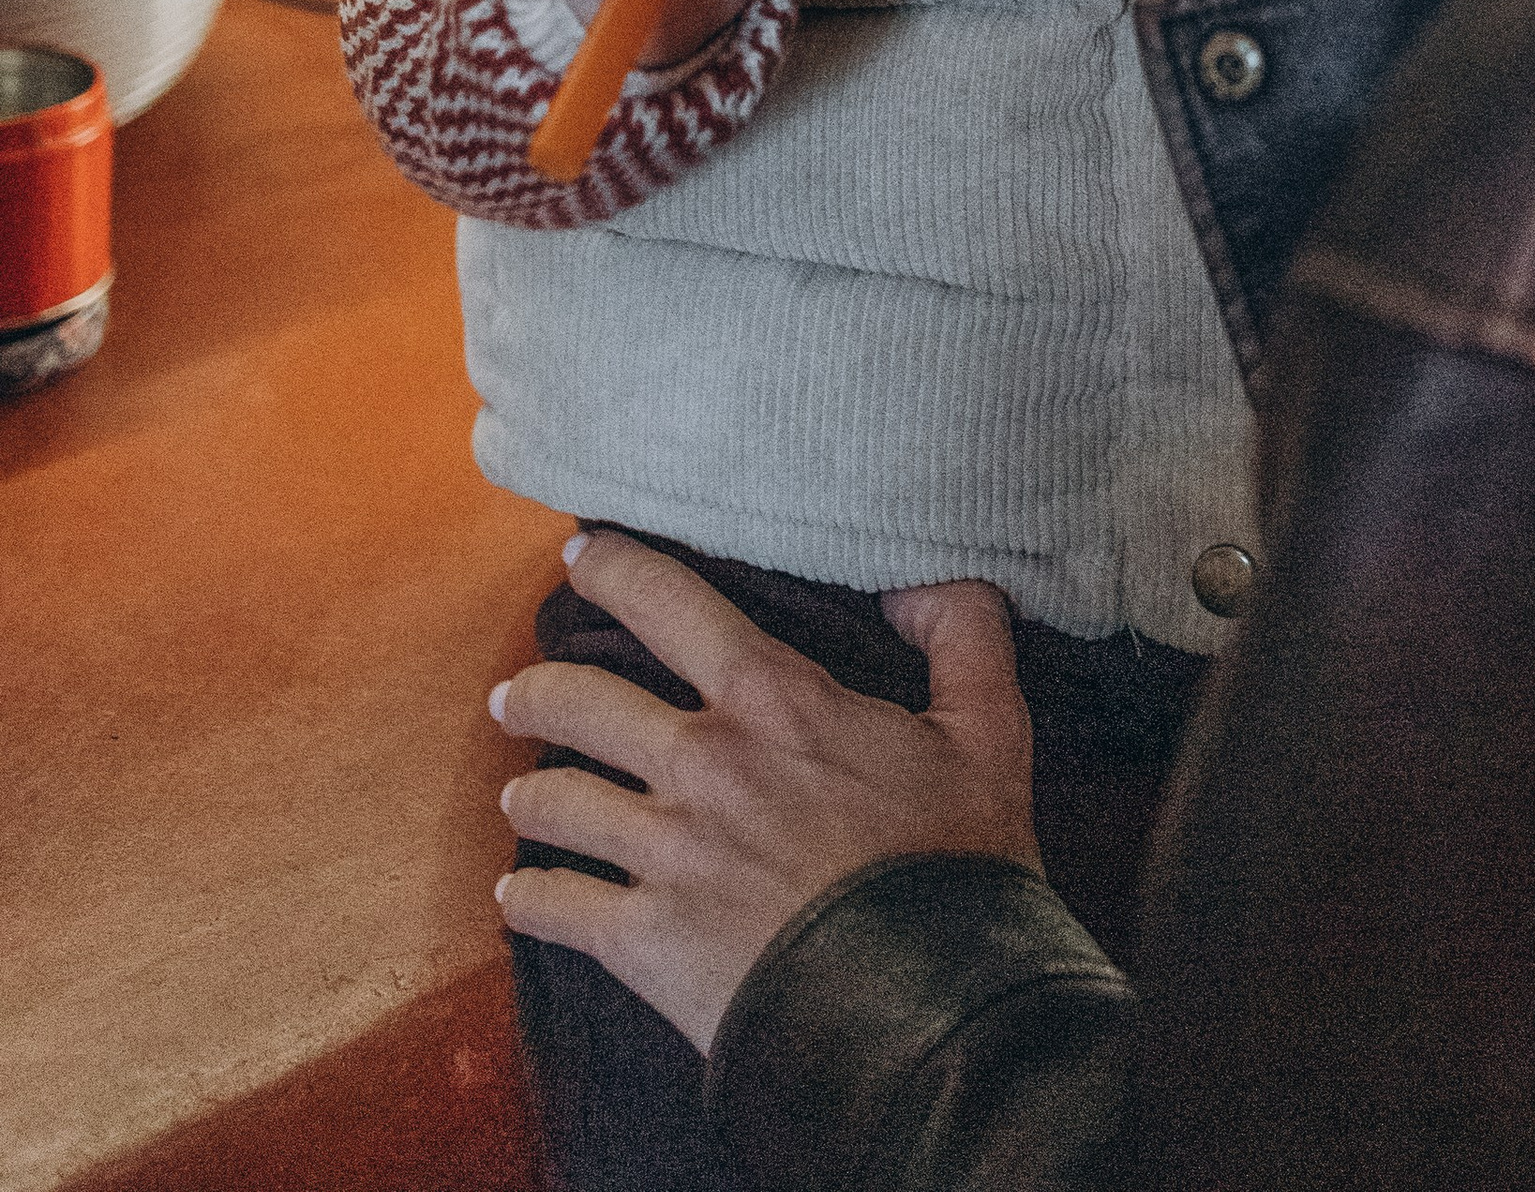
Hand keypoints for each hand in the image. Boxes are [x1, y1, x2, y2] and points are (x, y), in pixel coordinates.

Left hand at [492, 533, 1041, 1054]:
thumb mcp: (990, 729)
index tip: (580, 556)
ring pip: (555, 802)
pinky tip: (519, 897)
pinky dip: (528, 898)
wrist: (926, 1008)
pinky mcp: (644, 941)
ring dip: (529, 796)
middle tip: (514, 694)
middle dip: (535, 691)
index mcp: (773, 699)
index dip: (613, 568)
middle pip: (581, 702)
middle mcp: (702, 762)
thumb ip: (964, 633)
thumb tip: (923, 580)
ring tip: (520, 797)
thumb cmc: (957, 863)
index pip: (668, 602)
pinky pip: (556, 907)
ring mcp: (665, 854)